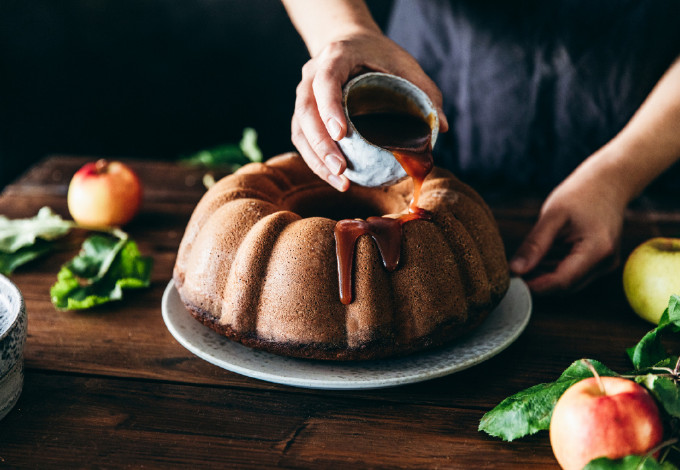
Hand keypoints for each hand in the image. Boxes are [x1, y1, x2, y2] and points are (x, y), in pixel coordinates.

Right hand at [291, 30, 447, 190]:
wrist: (350, 43)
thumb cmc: (379, 54)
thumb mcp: (404, 64)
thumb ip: (424, 91)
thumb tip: (442, 127)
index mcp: (335, 56)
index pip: (325, 81)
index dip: (330, 108)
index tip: (342, 134)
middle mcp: (311, 75)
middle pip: (305, 112)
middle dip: (321, 145)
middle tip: (341, 170)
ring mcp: (302, 95)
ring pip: (299, 130)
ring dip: (316, 160)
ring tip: (341, 181)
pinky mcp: (302, 114)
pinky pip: (302, 140)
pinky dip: (316, 161)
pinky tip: (336, 178)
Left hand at [509, 172, 625, 293]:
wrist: (609, 182)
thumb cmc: (581, 193)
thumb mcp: (552, 216)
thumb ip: (534, 245)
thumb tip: (515, 270)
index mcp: (597, 250)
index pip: (562, 281)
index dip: (535, 285)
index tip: (512, 282)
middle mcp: (606, 263)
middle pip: (566, 286)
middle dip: (538, 281)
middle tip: (513, 271)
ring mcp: (606, 264)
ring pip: (569, 282)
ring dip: (545, 275)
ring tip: (525, 260)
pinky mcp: (601, 262)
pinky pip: (574, 273)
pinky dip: (555, 268)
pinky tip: (540, 256)